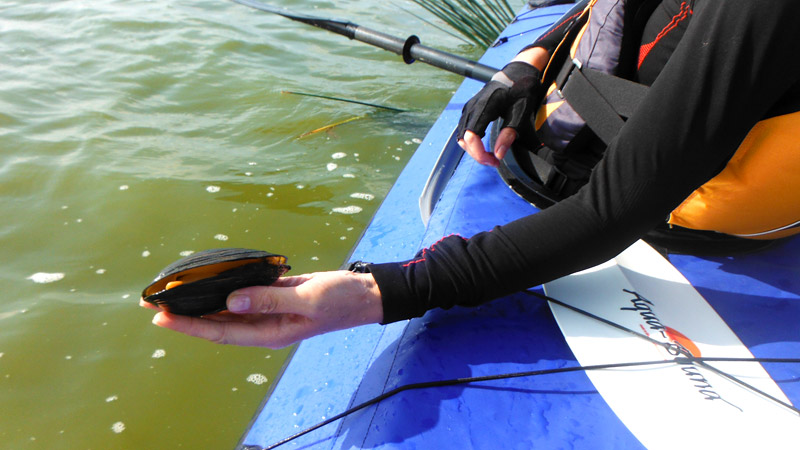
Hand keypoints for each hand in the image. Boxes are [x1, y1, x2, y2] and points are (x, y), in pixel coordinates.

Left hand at [140, 270, 383, 348]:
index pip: (221, 331)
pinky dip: (225, 286)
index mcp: (270, 332)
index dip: (190, 326)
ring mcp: (269, 309)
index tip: (162, 317)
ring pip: (227, 307)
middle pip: (217, 321)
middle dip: (186, 314)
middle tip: (153, 302)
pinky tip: (209, 279)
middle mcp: (264, 324)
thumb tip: (230, 301)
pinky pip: (243, 292)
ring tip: (173, 291)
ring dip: (202, 300)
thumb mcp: (307, 299)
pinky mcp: (276, 294)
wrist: (364, 293)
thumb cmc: (341, 300)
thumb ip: (269, 300)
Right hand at [457, 61, 541, 166]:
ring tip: (491, 155)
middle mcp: (472, 107)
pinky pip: (465, 131)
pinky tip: (486, 146)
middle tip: (494, 161)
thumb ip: (509, 134)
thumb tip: (498, 155)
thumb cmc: (521, 91)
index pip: (471, 136)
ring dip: (474, 150)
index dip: (479, 153)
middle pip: (464, 139)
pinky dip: (472, 142)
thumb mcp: (520, 113)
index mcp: (485, 106)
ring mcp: (469, 108)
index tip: (494, 161)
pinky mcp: (470, 110)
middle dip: (477, 154)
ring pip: (462, 136)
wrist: (517, 73)